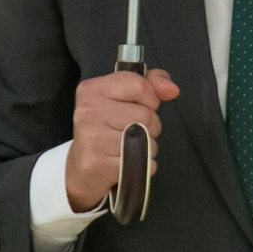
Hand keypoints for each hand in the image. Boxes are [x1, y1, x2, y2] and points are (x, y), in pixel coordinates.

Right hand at [65, 68, 180, 212]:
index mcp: (93, 89)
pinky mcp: (99, 164)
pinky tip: (127, 162)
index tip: (141, 106)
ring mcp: (92, 138)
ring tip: (130, 147)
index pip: (138, 85)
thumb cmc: (107, 128)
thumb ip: (151, 83)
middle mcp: (88, 111)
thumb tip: (172, 89)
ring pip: (146, 140)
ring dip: (147, 147)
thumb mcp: (123, 97)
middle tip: (134, 130)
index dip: (150, 98)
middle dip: (150, 125)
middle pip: (145, 115)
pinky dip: (143, 164)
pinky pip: (142, 162)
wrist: (81, 167)